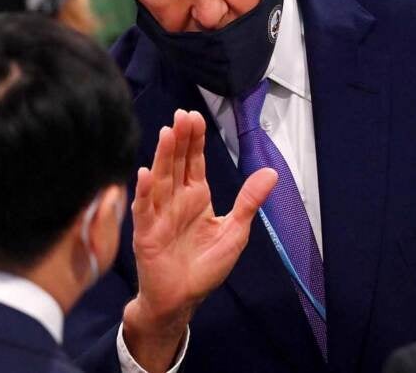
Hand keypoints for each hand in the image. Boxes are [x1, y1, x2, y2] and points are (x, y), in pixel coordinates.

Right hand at [123, 110, 277, 370]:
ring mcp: (160, 215)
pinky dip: (144, 193)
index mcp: (196, 197)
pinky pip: (144, 210)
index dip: (194, 140)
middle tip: (182, 115)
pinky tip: (144, 174)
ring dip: (162, 158)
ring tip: (166, 133)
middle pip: (177, 164)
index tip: (193, 116)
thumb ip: (249, 201)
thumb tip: (271, 172)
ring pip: (160, 180)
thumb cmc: (204, 267)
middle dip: (180, 140)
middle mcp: (176, 201)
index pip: (194, 162)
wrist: (182, 300)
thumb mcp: (235, 231)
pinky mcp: (147, 234)